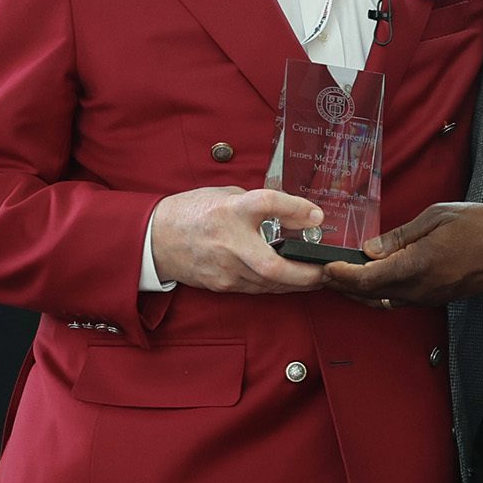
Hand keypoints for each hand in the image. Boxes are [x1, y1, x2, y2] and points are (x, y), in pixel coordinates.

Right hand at [150, 187, 328, 292]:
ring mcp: (224, 268)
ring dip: (297, 283)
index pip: (267, 204)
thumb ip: (258, 204)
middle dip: (306, 274)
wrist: (156, 239)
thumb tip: (293, 213)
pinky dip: (277, 285)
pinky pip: (257, 288)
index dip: (296, 208)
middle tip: (326, 270)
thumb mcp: (226, 194)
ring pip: (269, 284)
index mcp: (230, 210)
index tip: (317, 216)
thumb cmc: (192, 212)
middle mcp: (228, 241)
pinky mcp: (222, 284)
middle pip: (273, 264)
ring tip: (316, 277)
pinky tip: (291, 281)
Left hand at [324, 202, 482, 308]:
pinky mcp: (432, 298)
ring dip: (358, 291)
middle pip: (369, 293)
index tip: (326, 266)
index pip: (367, 278)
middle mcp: (417, 288)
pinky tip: (371, 282)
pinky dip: (377, 293)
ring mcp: (425, 297)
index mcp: (415, 266)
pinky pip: (397, 300)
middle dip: (343, 284)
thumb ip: (399, 236)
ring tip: (341, 278)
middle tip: (323, 272)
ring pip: (381, 300)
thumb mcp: (436, 218)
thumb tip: (371, 248)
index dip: (342, 275)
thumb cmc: (478, 230)